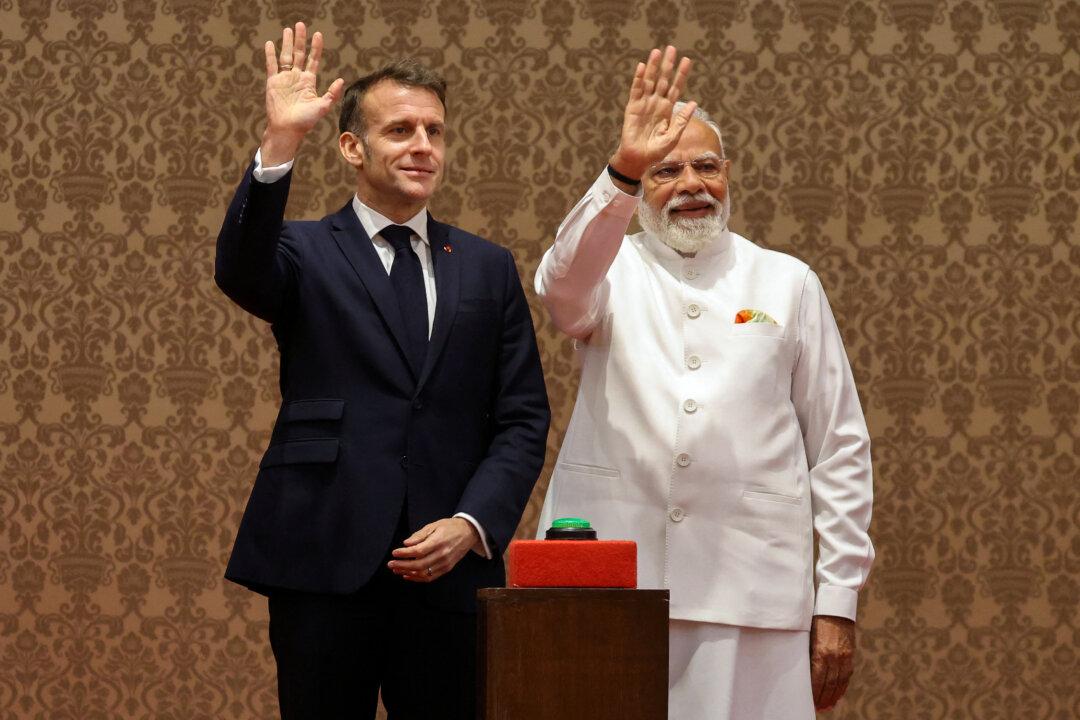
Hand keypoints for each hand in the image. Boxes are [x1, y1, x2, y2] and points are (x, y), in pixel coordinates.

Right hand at [260, 22, 345, 165]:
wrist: (287, 129)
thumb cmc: (305, 121)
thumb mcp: (322, 107)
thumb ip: (332, 94)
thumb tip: (342, 80)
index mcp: (309, 82)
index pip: (313, 60)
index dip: (316, 48)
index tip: (318, 35)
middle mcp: (297, 77)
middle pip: (299, 54)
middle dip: (300, 40)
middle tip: (301, 25)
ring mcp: (284, 78)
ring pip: (286, 56)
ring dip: (287, 43)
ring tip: (288, 29)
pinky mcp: (273, 82)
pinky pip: (271, 65)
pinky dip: (270, 54)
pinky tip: (271, 43)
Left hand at [387, 518, 480, 582]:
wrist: (468, 533)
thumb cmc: (449, 527)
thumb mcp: (434, 525)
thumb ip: (419, 535)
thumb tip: (406, 544)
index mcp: (438, 541)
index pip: (418, 551)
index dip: (404, 554)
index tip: (394, 553)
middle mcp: (442, 554)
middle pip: (419, 564)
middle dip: (402, 565)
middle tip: (391, 563)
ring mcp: (445, 563)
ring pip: (423, 573)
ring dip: (408, 573)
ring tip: (396, 570)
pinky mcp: (447, 569)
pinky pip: (430, 577)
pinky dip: (417, 578)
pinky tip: (407, 575)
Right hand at [609, 46, 696, 182]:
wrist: (639, 159)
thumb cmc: (656, 151)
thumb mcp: (673, 136)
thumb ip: (682, 120)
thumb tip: (694, 102)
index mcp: (667, 109)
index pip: (676, 88)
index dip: (681, 74)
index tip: (687, 60)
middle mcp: (656, 103)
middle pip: (663, 80)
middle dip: (667, 65)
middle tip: (672, 48)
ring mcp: (644, 104)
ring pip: (649, 81)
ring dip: (652, 67)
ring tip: (657, 52)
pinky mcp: (633, 108)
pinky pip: (636, 90)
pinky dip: (638, 79)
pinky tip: (641, 66)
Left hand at [810, 615, 855, 711]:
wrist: (835, 607)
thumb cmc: (814, 620)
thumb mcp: (807, 635)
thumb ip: (807, 653)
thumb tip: (804, 672)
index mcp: (820, 651)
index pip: (817, 679)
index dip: (814, 692)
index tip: (808, 701)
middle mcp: (833, 656)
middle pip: (829, 684)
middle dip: (822, 698)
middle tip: (817, 708)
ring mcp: (844, 656)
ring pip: (839, 682)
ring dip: (833, 696)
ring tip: (827, 706)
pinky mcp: (850, 654)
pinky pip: (846, 675)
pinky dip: (842, 687)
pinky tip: (837, 694)